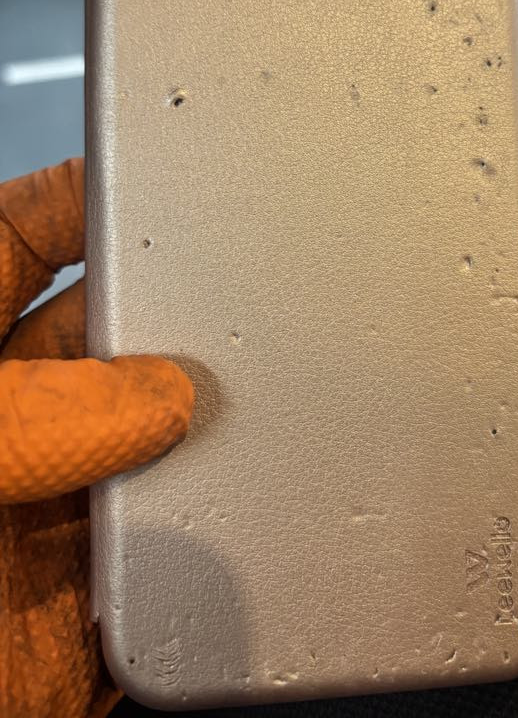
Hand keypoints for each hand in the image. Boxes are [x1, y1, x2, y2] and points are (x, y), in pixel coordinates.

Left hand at [0, 159, 194, 717]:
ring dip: (195, 450)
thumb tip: (143, 395)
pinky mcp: (78, 619)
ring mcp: (39, 523)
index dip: (83, 199)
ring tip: (218, 446)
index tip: (152, 176)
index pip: (15, 239)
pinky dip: (206, 554)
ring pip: (154, 451)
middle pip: (106, 343)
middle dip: (166, 331)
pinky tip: (216, 538)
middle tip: (206, 342)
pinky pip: (168, 566)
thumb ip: (15, 421)